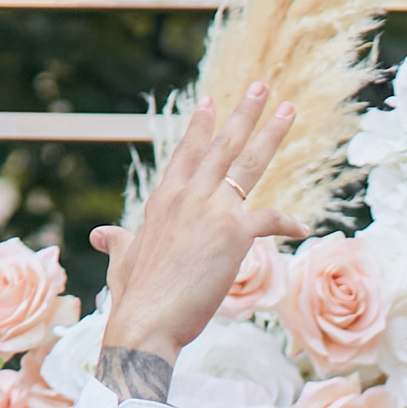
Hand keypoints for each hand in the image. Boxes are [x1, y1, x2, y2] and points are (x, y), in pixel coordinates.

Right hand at [88, 82, 305, 393]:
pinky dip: (288, 223)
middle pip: (221, 146)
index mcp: (164, 200)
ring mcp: (209, 210)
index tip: (210, 102)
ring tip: (288, 110)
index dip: (200, 127)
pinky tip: (304, 227)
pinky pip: (269, 218)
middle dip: (243, 113)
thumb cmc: (135, 297)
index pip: (187, 154)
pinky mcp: (232, 234)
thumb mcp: (124, 259)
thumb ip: (119, 242)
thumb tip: (102, 236)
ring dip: (269, 134)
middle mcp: (187, 196)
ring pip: (246, 163)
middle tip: (262, 86)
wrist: (144, 321)